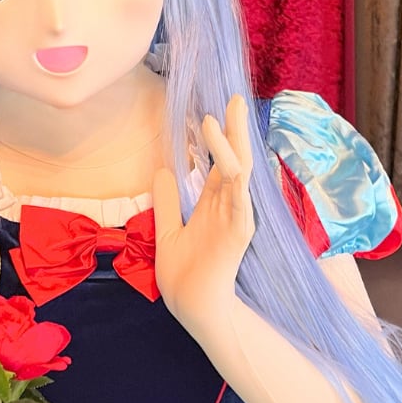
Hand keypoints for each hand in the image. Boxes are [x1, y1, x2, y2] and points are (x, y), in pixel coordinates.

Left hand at [152, 94, 254, 332]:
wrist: (191, 305)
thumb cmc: (183, 274)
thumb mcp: (166, 229)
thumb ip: (167, 200)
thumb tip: (162, 169)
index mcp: (213, 203)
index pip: (220, 161)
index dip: (218, 135)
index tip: (213, 108)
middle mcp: (228, 205)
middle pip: (235, 158)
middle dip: (235, 128)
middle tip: (233, 97)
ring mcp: (237, 216)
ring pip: (238, 171)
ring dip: (228, 144)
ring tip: (214, 117)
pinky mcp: (239, 231)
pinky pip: (240, 198)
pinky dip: (235, 176)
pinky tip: (228, 160)